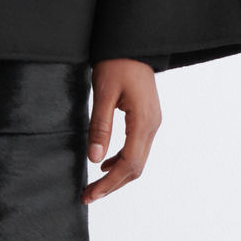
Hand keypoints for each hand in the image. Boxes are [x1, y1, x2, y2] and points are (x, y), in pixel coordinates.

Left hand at [82, 58, 160, 203]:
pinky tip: (105, 163)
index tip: (90, 195)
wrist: (133, 44)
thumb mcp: (103, 93)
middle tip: (88, 196)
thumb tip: (94, 159)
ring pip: (138, 160)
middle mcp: (152, 126)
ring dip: (117, 176)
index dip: (109, 184)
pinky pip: (137, 148)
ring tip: (94, 185)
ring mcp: (152, 123)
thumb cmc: (117, 63)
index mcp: (143, 121)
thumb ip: (100, 127)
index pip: (129, 164)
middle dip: (112, 185)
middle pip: (136, 168)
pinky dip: (122, 161)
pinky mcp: (147, 119)